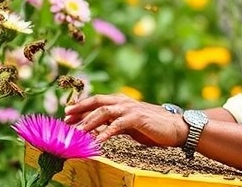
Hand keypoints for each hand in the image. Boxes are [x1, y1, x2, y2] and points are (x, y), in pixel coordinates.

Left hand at [64, 93, 187, 146]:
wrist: (176, 127)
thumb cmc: (152, 127)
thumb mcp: (129, 125)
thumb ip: (114, 124)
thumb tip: (97, 130)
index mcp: (121, 101)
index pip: (96, 101)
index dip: (80, 106)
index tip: (67, 114)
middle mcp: (124, 102)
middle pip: (97, 102)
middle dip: (80, 109)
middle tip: (66, 118)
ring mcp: (130, 109)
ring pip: (104, 112)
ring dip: (89, 121)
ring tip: (77, 131)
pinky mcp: (137, 118)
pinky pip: (118, 125)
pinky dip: (106, 132)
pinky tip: (98, 140)